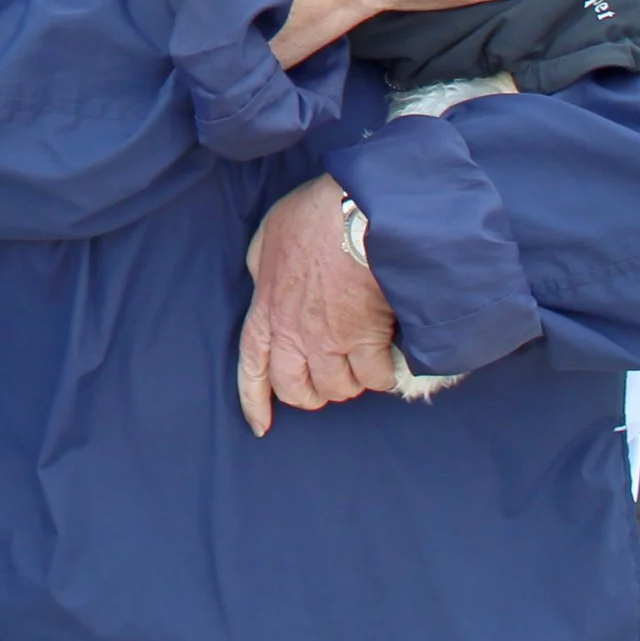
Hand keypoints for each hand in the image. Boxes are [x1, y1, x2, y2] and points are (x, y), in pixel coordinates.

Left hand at [236, 174, 400, 435]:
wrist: (359, 213)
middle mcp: (293, 334)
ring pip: (338, 388)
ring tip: (360, 361)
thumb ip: (263, 266)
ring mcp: (329, 341)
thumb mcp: (269, 235)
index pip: (251, 367)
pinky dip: (382, 373)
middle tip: (328, 381)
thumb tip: (265, 283)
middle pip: (296, 390)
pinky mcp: (366, 340)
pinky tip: (388, 356)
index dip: (254, 400)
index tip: (261, 426)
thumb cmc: (315, 216)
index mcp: (266, 309)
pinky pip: (374, 378)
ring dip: (350, 381)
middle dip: (311, 394)